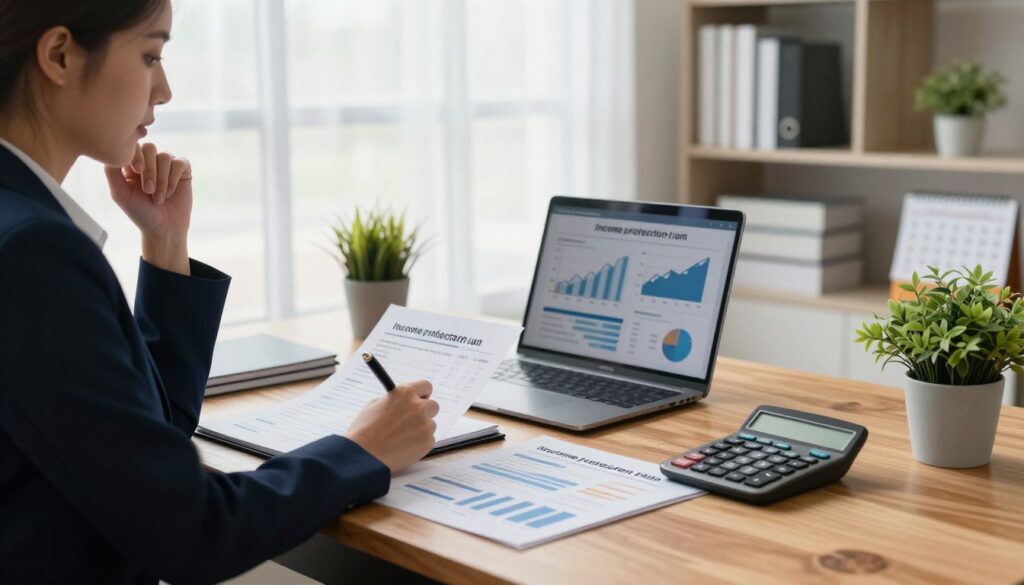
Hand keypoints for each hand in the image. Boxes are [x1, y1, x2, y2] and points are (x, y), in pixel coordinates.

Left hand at [105, 143, 192, 273]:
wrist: (164, 228)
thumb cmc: (140, 212)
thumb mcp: (120, 193)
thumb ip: (111, 171)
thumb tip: (112, 151)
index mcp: (132, 164)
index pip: (133, 146)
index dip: (135, 155)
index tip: (136, 171)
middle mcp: (150, 161)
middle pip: (150, 148)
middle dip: (150, 170)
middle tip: (148, 191)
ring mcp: (167, 164)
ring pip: (165, 157)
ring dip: (161, 180)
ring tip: (158, 198)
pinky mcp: (183, 170)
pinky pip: (180, 163)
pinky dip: (173, 179)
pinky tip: (170, 193)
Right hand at [345, 380, 438, 472]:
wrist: (363, 456)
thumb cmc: (364, 431)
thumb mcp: (374, 405)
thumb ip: (394, 401)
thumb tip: (404, 402)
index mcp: (404, 393)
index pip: (425, 386)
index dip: (423, 394)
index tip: (421, 399)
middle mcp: (418, 406)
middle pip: (433, 406)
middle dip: (425, 413)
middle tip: (413, 421)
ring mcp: (425, 424)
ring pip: (430, 425)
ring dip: (420, 430)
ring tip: (400, 439)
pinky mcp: (428, 441)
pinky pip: (428, 440)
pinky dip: (419, 444)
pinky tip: (403, 448)